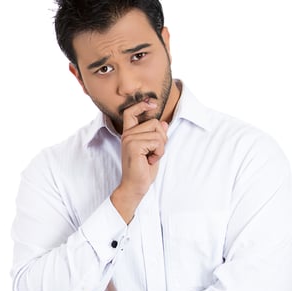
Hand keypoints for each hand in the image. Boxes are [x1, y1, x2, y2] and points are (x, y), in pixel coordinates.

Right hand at [111, 100, 168, 222]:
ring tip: (151, 157)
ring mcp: (129, 139)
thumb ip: (156, 136)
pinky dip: (159, 152)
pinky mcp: (134, 146)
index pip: (130, 112)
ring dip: (161, 147)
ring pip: (157, 133)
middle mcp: (127, 134)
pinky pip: (156, 142)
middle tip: (155, 152)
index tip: (152, 104)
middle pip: (155, 122)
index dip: (142, 105)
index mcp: (129, 134)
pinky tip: (150, 160)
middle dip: (162, 138)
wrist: (135, 186)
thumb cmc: (143, 170)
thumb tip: (164, 122)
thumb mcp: (153, 150)